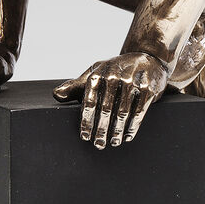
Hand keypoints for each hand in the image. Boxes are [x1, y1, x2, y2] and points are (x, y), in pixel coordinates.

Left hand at [52, 52, 168, 148]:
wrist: (148, 58)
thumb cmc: (116, 70)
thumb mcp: (95, 73)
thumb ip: (76, 85)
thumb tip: (56, 95)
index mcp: (98, 73)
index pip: (89, 101)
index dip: (86, 121)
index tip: (84, 137)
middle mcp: (115, 75)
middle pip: (105, 109)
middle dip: (101, 130)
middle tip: (98, 145)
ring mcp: (132, 81)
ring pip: (122, 113)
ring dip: (116, 131)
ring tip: (113, 143)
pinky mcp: (148, 88)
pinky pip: (139, 112)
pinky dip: (132, 127)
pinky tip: (127, 137)